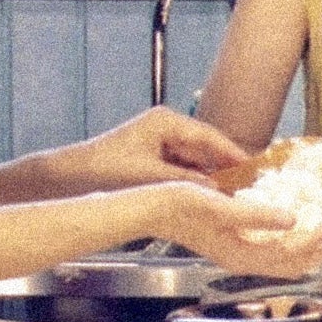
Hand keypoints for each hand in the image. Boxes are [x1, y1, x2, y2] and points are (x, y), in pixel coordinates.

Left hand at [77, 107, 251, 189]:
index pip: (210, 136)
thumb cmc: (101, 171)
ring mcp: (159, 143)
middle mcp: (165, 128)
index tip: (256, 168)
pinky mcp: (152, 159)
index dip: (234, 153)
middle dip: (225, 168)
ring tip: (233, 196)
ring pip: (195, 162)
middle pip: (206, 148)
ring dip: (210, 178)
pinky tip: (205, 199)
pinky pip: (182, 171)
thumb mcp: (149, 177)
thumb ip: (185, 181)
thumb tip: (217, 190)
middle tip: (250, 187)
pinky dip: (193, 183)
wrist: (66, 179)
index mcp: (166, 123)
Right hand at [144, 182, 321, 278]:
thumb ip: (255, 215)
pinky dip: (294, 240)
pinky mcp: (234, 242)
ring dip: (311, 244)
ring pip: (285, 259)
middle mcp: (243, 259)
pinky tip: (300, 225)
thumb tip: (292, 220)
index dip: (319, 241)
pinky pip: (273, 249)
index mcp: (241, 254)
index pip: (291, 254)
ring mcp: (238, 252)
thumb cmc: (179, 204)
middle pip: (293, 263)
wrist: (151, 209)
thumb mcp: (219, 205)